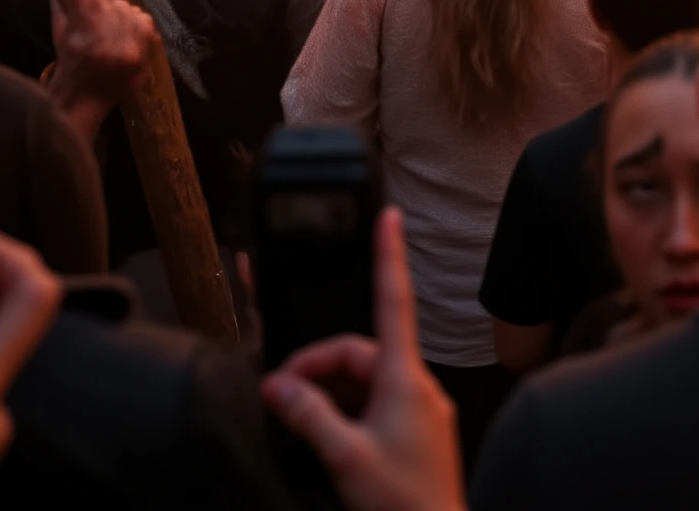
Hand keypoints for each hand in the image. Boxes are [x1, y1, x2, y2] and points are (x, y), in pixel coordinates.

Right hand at [44, 0, 153, 136]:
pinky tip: (122, 35)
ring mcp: (130, 48)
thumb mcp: (59, 27)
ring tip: (104, 32)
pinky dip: (133, 23)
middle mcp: (108, 38)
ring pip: (124, 7)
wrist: (87, 99)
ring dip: (114, 13)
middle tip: (88, 18)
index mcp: (80, 32)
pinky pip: (142, 21)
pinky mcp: (145, 54)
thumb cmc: (69, 62)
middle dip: (94, 1)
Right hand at [262, 206, 465, 510]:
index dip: (389, 255)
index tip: (389, 216)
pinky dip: (347, 415)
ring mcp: (420, 414)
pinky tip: (327, 440)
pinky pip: (375, 409)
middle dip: (318, 366)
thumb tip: (278, 386)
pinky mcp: (418, 439)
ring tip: (300, 423)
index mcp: (406, 379)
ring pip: (365, 384)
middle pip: (361, 353)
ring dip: (330, 396)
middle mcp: (418, 388)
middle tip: (281, 395)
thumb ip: (310, 416)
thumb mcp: (347, 458)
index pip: (394, 300)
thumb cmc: (403, 507)